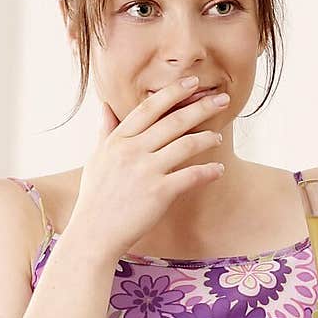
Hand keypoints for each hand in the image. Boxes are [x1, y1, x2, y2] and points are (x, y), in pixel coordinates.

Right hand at [68, 77, 228, 259]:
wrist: (94, 234)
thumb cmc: (96, 198)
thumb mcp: (96, 159)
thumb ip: (105, 132)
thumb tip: (105, 106)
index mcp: (118, 141)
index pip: (150, 108)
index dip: (173, 92)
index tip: (193, 83)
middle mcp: (132, 151)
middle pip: (174, 121)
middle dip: (201, 107)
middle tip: (222, 99)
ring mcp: (146, 171)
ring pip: (186, 144)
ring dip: (207, 138)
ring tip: (218, 137)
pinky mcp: (159, 193)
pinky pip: (191, 175)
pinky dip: (208, 171)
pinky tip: (218, 170)